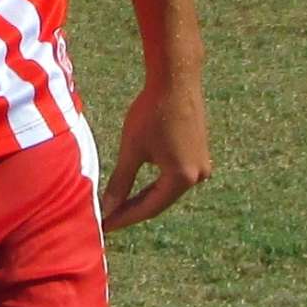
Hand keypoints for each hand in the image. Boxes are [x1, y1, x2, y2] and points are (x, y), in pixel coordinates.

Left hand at [100, 73, 211, 231]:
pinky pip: (174, 176)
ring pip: (166, 189)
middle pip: (159, 201)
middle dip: (132, 210)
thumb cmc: (152, 112)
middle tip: (108, 219)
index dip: (124, 217)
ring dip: (143, 197)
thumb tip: (106, 208)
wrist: (177, 79)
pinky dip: (154, 183)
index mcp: (182, 178)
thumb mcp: (132, 149)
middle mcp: (198, 176)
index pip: (149, 208)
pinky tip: (136, 187)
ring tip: (118, 206)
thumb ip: (120, 182)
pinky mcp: (199, 153)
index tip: (104, 227)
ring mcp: (202, 164)